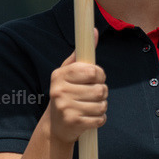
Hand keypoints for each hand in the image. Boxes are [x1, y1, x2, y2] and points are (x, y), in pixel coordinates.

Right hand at [48, 30, 106, 144]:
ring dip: (101, 107)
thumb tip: (94, 32)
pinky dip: (100, 119)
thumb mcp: (69, 73)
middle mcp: (59, 90)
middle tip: (93, 95)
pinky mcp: (73, 122)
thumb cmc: (66, 94)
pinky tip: (90, 117)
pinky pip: (100, 119)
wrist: (55, 126)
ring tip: (90, 107)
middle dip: (102, 93)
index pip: (93, 71)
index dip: (100, 75)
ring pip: (102, 105)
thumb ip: (82, 55)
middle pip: (100, 89)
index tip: (97, 78)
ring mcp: (65, 107)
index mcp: (60, 75)